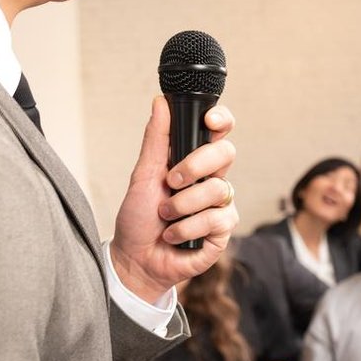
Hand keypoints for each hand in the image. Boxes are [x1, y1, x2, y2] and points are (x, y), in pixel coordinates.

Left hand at [110, 97, 239, 303]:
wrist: (135, 259)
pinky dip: (187, 227)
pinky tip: (174, 235)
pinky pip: (216, 219)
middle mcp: (211, 180)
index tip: (209, 120)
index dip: (221, 121)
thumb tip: (161, 102)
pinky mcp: (223, 231)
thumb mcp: (142, 175)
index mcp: (194, 162)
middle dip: (196, 164)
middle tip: (171, 180)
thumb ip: (156, 139)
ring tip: (165, 216)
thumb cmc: (138, 218)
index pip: (218, 133)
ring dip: (182, 205)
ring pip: (218, 189)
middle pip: (226, 153)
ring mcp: (220, 205)